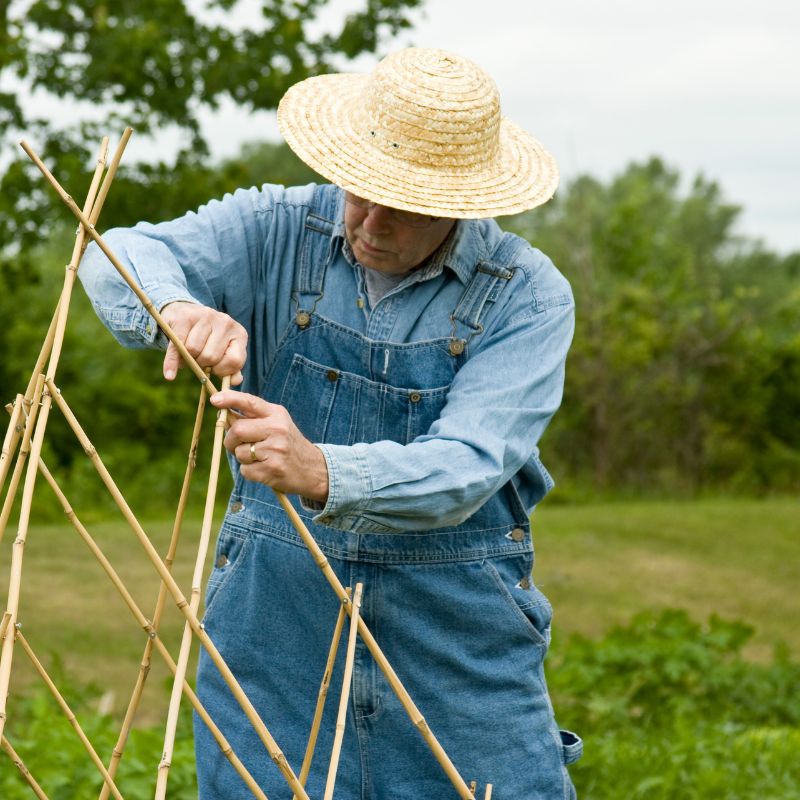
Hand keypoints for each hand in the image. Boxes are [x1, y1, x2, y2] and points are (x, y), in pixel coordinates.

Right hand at [160, 301, 247, 384]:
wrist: (186, 313)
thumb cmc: (207, 339)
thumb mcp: (223, 352)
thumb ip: (231, 368)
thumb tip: (235, 381)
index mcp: (239, 334)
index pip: (235, 361)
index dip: (222, 370)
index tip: (214, 369)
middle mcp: (226, 322)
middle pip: (211, 357)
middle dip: (201, 363)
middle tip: (197, 359)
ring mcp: (206, 316)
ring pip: (193, 350)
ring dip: (187, 358)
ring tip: (188, 353)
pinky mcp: (186, 316)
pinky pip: (177, 345)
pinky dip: (172, 363)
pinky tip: (170, 374)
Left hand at [211, 390, 328, 502]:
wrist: (312, 469)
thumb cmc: (287, 444)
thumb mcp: (277, 424)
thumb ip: (252, 418)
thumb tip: (222, 415)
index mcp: (277, 414)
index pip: (250, 402)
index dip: (230, 399)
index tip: (215, 399)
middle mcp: (277, 429)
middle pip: (237, 429)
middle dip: (230, 440)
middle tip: (236, 445)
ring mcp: (276, 449)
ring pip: (239, 452)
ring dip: (242, 458)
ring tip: (259, 458)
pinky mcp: (272, 469)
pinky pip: (245, 470)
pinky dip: (249, 472)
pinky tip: (264, 469)